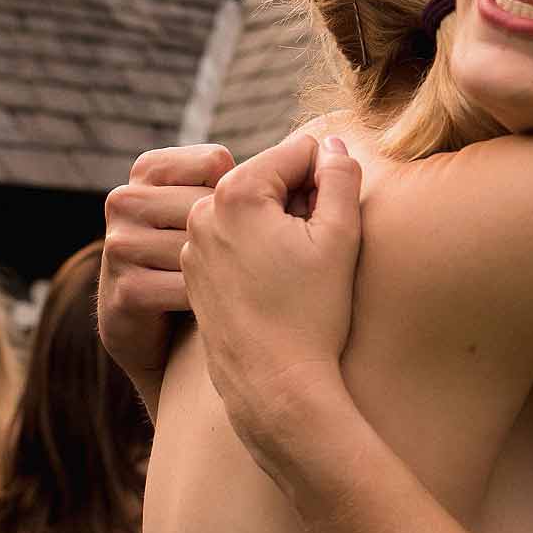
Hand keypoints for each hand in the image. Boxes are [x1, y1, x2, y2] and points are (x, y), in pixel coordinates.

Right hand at [99, 145, 233, 385]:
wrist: (167, 340)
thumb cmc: (215, 264)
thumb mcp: (225, 207)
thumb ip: (257, 171)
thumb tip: (324, 145)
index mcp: (150, 168)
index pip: (215, 160)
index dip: (249, 193)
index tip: (247, 219)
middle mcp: (126, 200)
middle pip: (212, 203)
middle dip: (243, 232)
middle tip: (248, 259)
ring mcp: (121, 245)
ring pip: (201, 246)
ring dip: (227, 269)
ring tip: (232, 281)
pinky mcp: (126, 291)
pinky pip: (188, 287)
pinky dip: (210, 300)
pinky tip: (212, 306)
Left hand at [182, 134, 362, 470]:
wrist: (273, 386)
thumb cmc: (311, 314)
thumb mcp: (340, 237)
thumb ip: (340, 177)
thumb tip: (330, 146)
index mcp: (235, 192)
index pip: (298, 152)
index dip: (327, 183)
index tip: (330, 226)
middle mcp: (203, 210)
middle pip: (270, 179)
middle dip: (299, 203)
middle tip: (314, 253)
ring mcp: (192, 244)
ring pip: (251, 211)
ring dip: (279, 227)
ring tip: (294, 274)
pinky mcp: (193, 273)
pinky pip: (233, 241)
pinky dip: (256, 252)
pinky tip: (273, 290)